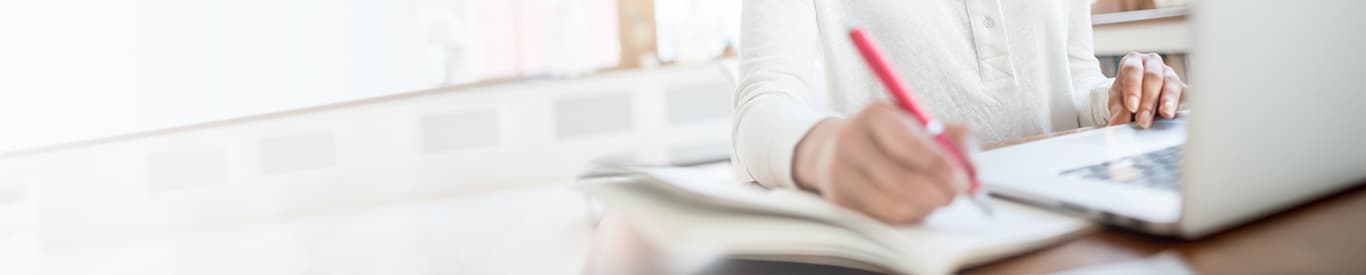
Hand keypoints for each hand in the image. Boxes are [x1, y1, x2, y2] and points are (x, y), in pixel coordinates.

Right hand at [793, 102, 974, 223]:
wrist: (840, 148)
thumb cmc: (893, 137)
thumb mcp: (924, 124)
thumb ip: (955, 139)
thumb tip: (972, 170)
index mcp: (875, 115)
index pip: (909, 144)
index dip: (939, 166)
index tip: (963, 181)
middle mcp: (850, 141)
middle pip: (900, 180)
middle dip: (937, 193)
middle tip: (954, 196)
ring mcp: (839, 173)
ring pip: (894, 206)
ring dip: (924, 208)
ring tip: (933, 198)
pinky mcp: (838, 201)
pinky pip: (883, 220)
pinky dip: (906, 217)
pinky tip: (912, 204)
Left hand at [1108, 52, 1187, 127]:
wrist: (1137, 94)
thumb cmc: (1126, 94)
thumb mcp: (1117, 101)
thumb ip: (1117, 110)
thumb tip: (1116, 123)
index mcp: (1133, 61)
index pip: (1133, 71)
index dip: (1133, 88)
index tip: (1131, 107)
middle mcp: (1153, 63)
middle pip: (1153, 77)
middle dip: (1148, 100)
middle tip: (1143, 120)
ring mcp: (1169, 73)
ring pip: (1171, 83)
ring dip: (1168, 100)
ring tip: (1166, 114)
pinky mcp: (1182, 86)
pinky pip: (1185, 93)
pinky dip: (1183, 103)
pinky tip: (1181, 113)